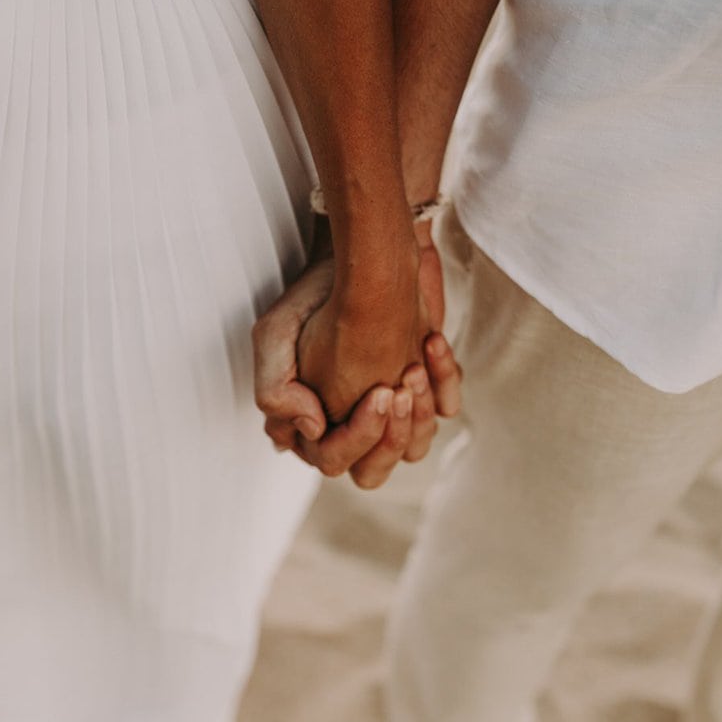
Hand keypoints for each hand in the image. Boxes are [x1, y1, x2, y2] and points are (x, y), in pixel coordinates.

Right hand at [253, 222, 460, 486]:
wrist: (364, 252)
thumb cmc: (317, 294)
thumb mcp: (274, 335)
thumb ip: (274, 390)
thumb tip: (311, 427)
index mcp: (310, 420)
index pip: (331, 458)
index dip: (355, 437)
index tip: (375, 393)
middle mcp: (350, 423)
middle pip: (373, 470)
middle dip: (391, 436)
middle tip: (395, 389)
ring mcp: (391, 408)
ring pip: (414, 446)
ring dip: (421, 410)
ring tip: (414, 361)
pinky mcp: (425, 386)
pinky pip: (446, 407)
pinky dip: (445, 379)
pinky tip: (430, 342)